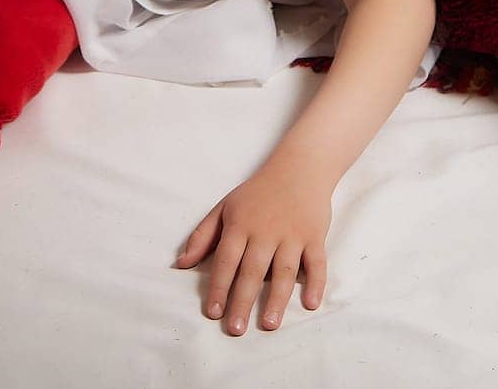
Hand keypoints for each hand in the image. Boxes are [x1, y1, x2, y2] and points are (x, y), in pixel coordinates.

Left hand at [175, 160, 333, 335]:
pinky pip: (317, 262)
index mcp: (241, 224)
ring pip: (283, 271)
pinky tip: (310, 304)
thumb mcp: (224, 207)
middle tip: (235, 329)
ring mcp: (292, 234)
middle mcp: (266, 231)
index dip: (218, 287)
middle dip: (242, 301)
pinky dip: (316, 283)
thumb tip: (181, 264)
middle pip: (252, 271)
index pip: (226, 260)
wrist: (300, 168)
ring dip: (276, 299)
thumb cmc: (258, 192)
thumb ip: (202, 235)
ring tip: (268, 324)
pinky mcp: (315, 236)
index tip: (213, 312)